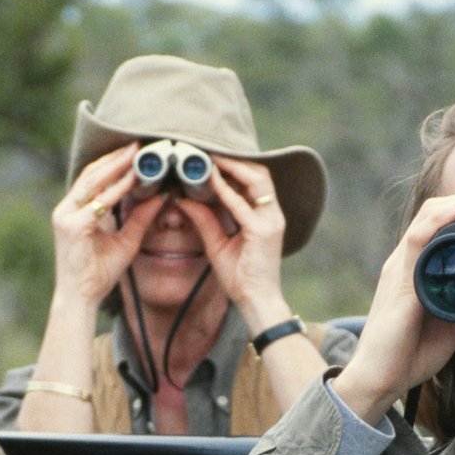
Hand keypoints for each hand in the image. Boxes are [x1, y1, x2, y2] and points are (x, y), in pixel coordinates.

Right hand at [53, 145, 166, 311]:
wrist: (80, 298)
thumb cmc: (98, 274)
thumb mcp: (125, 241)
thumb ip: (140, 219)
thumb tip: (161, 198)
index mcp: (75, 210)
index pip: (94, 178)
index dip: (114, 163)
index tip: (136, 151)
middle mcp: (67, 209)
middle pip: (92, 174)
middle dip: (116, 158)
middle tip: (139, 144)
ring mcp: (66, 216)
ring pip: (92, 182)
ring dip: (116, 166)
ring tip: (136, 153)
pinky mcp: (72, 227)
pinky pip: (98, 203)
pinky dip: (116, 189)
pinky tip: (132, 180)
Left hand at [177, 158, 289, 328]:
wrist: (257, 303)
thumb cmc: (241, 278)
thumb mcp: (217, 244)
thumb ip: (204, 220)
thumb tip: (182, 199)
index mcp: (265, 217)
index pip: (254, 180)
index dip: (234, 165)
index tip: (209, 157)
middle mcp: (272, 215)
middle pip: (259, 174)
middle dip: (235, 160)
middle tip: (207, 151)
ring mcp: (270, 222)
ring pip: (257, 180)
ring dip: (233, 167)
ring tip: (210, 158)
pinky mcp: (263, 232)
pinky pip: (243, 204)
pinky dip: (227, 190)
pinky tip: (211, 181)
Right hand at [328, 192, 454, 422]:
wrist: (380, 379)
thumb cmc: (408, 355)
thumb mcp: (451, 323)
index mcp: (416, 269)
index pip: (440, 224)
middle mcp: (406, 262)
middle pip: (435, 212)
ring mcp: (400, 268)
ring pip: (428, 217)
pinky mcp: (399, 281)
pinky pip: (417, 239)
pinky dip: (440, 220)